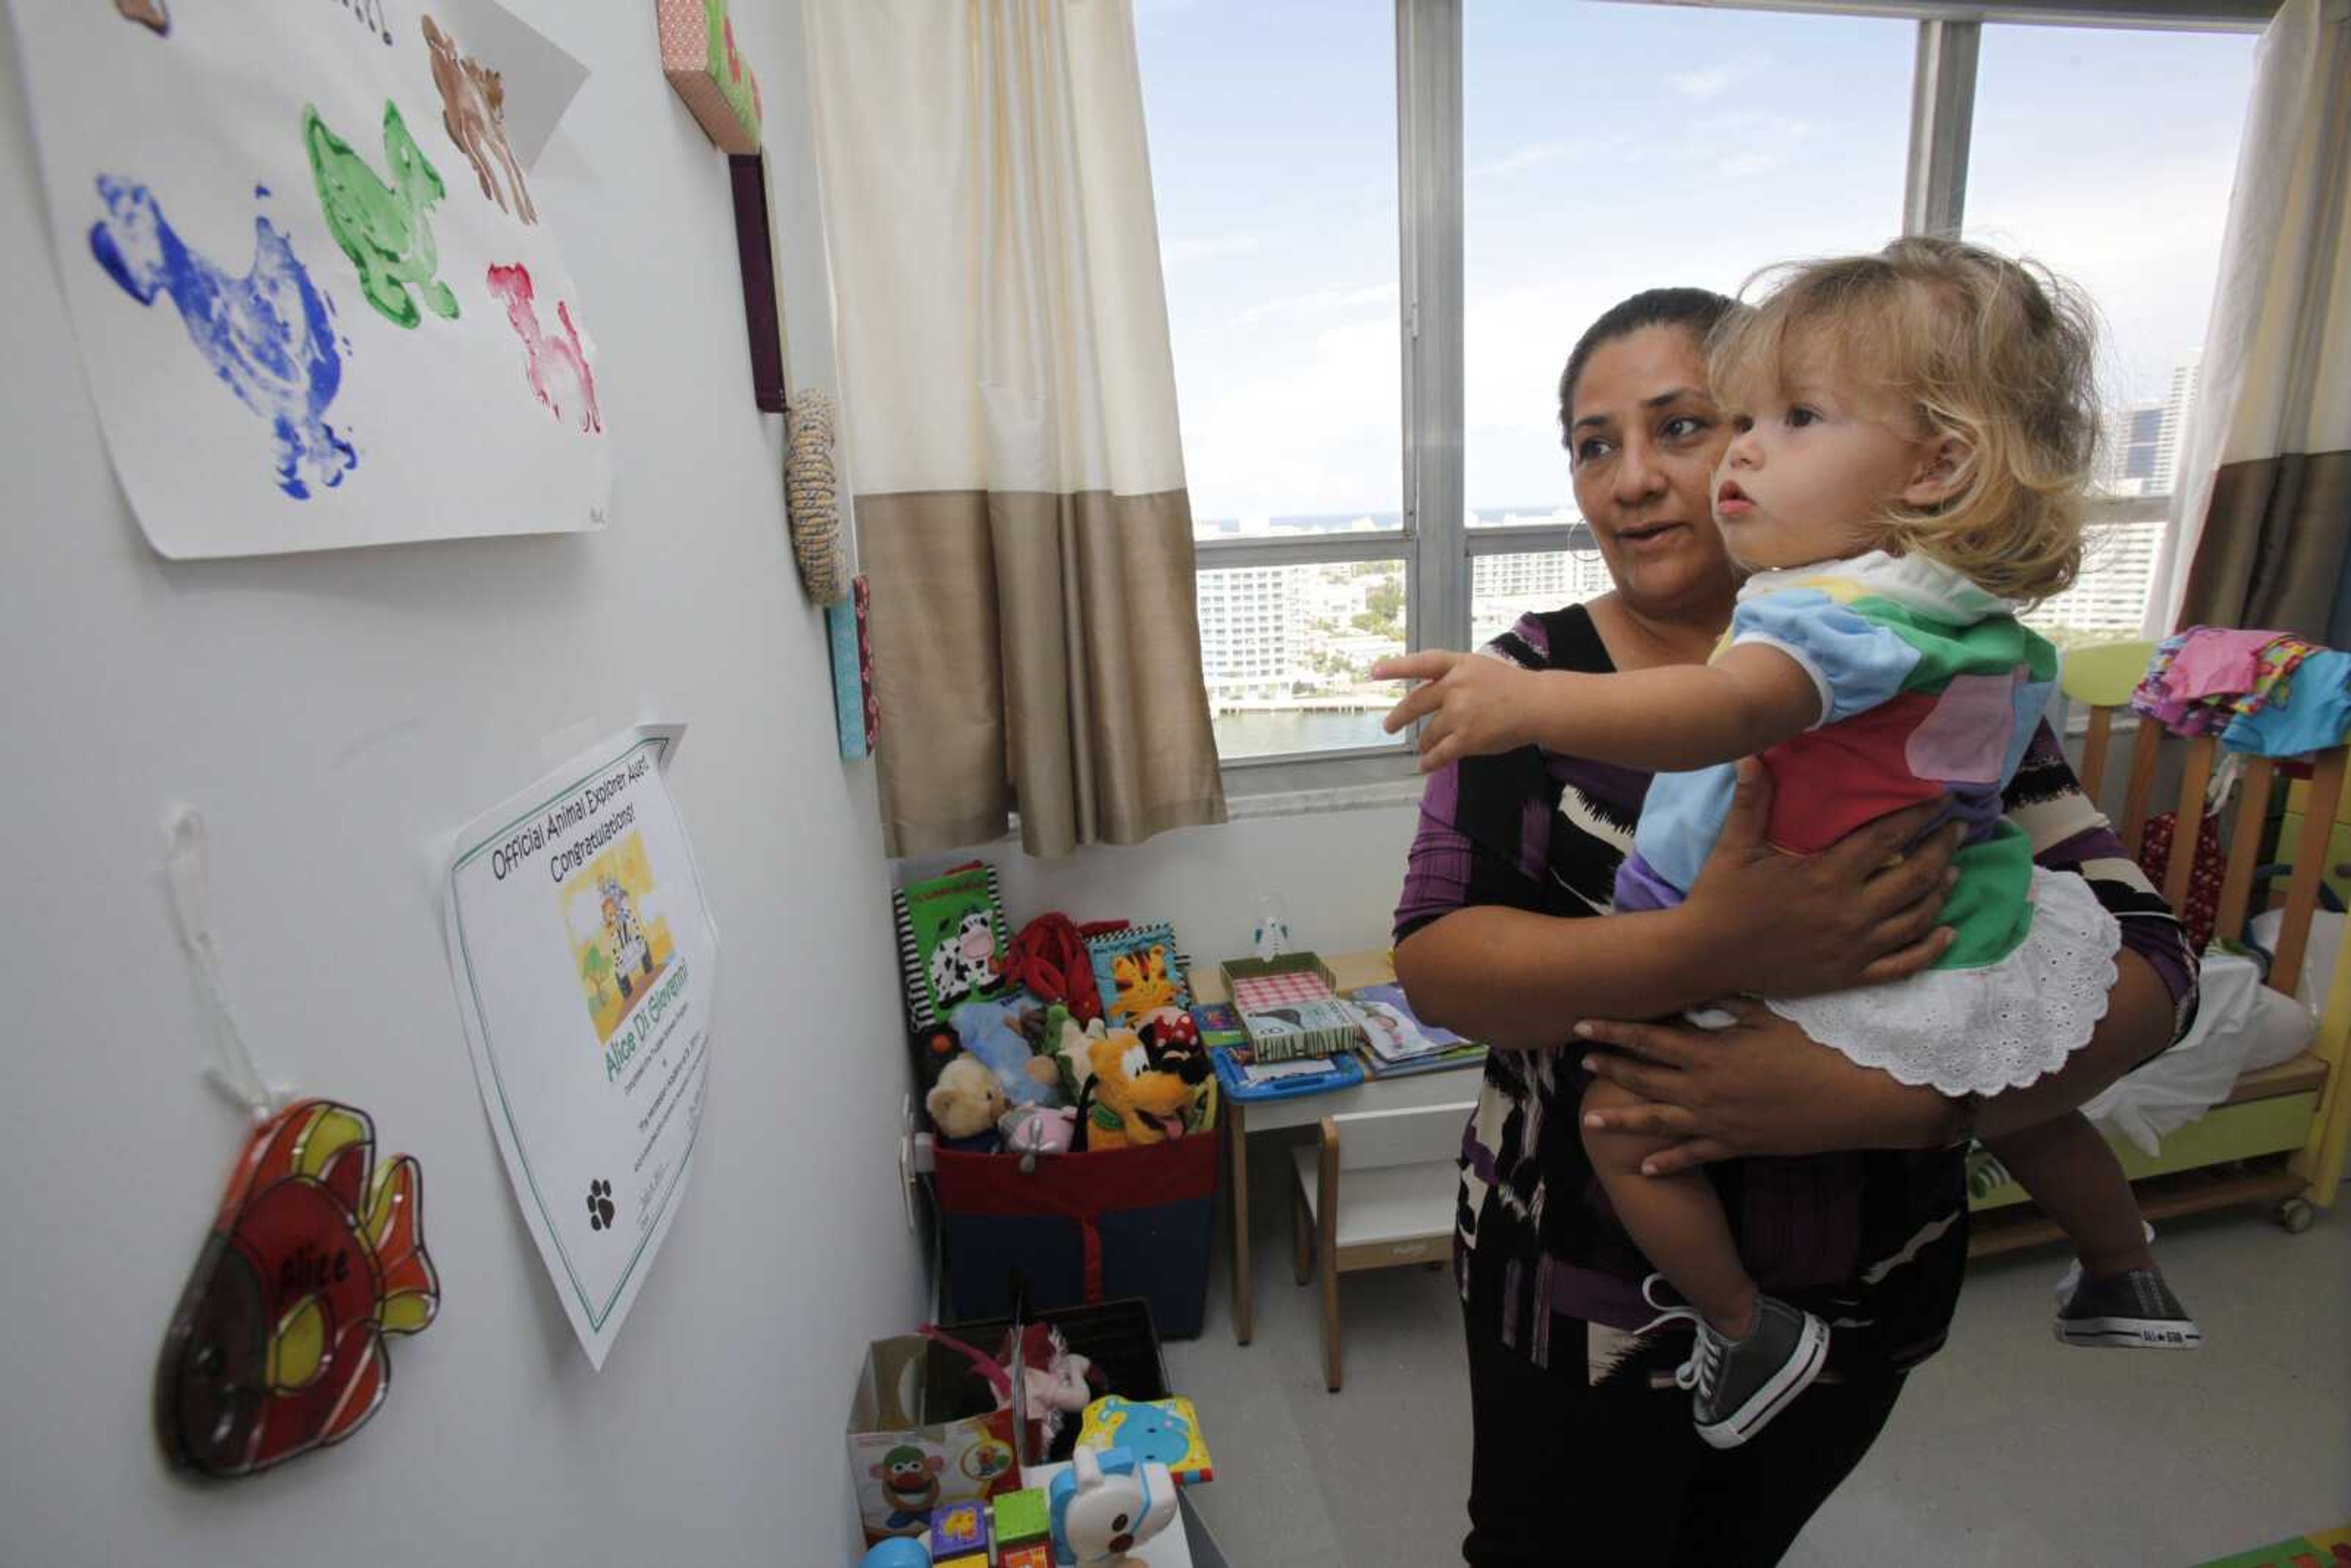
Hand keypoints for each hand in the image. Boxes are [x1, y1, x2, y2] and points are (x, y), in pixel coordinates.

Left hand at [1371, 650, 1535, 771]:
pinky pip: (1440, 753)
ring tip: (1423, 747)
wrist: (1538, 704)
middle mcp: (1456, 686)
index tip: (1374, 672)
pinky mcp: (1468, 738)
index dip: (1397, 667)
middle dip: (1398, 717)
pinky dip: (1430, 761)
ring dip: (1423, 742)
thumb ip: (1451, 677)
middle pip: (1416, 703)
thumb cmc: (1509, 686)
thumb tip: (1423, 696)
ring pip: (1429, 732)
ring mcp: (1460, 713)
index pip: (1422, 663)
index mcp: (1458, 665)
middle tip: (1388, 726)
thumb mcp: (1478, 668)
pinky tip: (1424, 765)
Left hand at [1572, 998, 1959, 1173]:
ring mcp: (1719, 1120)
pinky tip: (1644, 1167)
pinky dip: (1668, 1162)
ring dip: (1623, 1118)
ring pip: (1658, 1120)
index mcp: (1711, 1051)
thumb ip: (1729, 1003)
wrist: (1853, 1097)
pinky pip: (1695, 1156)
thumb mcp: (1769, 1017)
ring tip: (1591, 1118)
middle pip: (1645, 1077)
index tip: (1582, 1023)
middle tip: (1581, 1062)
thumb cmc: (1815, 1049)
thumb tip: (1699, 984)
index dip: (1613, 1029)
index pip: (1649, 1037)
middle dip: (1611, 1068)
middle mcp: (1706, 1088)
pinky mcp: (1738, 1145)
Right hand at [1683, 758, 1962, 997]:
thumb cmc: (1721, 899)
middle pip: (1916, 876)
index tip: (1941, 799)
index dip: (1919, 816)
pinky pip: (1905, 964)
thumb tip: (1752, 754)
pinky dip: (1932, 948)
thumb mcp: (1735, 847)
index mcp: (1826, 876)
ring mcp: (1854, 947)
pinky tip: (1948, 933)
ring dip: (1942, 891)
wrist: (1706, 958)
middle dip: (1943, 849)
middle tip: (1958, 830)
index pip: (1887, 838)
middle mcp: (1850, 912)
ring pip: (1917, 918)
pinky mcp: (1850, 975)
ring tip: (1953, 871)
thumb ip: (1752, 801)